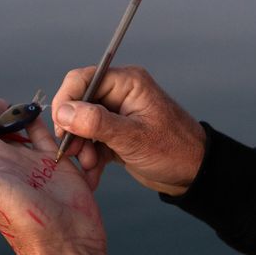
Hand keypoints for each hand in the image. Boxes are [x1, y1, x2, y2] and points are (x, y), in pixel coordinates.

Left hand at [0, 88, 115, 254]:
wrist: (64, 242)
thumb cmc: (21, 220)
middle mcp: (9, 157)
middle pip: (2, 121)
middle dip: (5, 107)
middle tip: (12, 106)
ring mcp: (35, 160)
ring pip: (28, 126)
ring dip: (30, 113)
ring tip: (35, 110)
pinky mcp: (61, 163)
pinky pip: (57, 136)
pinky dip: (57, 125)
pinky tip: (59, 119)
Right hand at [52, 66, 205, 195]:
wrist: (193, 174)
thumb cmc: (174, 150)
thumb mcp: (134, 138)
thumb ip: (98, 123)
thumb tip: (64, 112)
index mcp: (127, 82)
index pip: (82, 79)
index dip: (66, 101)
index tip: (61, 128)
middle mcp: (119, 94)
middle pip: (78, 103)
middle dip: (73, 131)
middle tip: (75, 154)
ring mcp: (116, 114)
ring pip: (81, 125)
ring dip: (81, 148)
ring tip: (91, 167)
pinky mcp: (114, 134)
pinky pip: (91, 141)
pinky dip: (89, 158)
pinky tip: (94, 175)